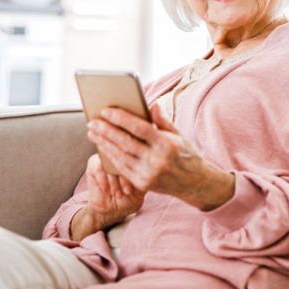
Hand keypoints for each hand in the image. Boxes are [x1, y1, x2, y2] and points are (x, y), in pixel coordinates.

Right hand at [75, 153, 146, 237]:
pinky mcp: (93, 163)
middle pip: (125, 158)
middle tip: (128, 192)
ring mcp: (107, 157)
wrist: (110, 210)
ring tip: (118, 193)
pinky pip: (98, 167)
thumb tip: (150, 168)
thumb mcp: (141, 190)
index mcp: (135, 158)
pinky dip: (104, 180)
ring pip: (111, 163)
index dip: (138, 173)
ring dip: (114, 181)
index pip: (139, 156)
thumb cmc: (129, 199)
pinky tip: (107, 190)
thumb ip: (145, 177)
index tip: (137, 189)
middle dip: (126, 178)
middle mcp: (121, 154)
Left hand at [86, 104, 234, 210]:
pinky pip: (123, 168)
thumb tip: (151, 105)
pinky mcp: (143, 184)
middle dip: (106, 131)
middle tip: (92, 122)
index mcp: (167, 144)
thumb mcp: (179, 135)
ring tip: (93, 132)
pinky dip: (111, 156)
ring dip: (104, 143)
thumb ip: (163, 121)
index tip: (106, 111)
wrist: (195, 184)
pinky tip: (103, 147)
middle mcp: (157, 160)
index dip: (121, 119)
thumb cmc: (187, 154)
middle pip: (125, 142)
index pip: (139, 129)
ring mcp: (149, 174)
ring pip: (120, 156)